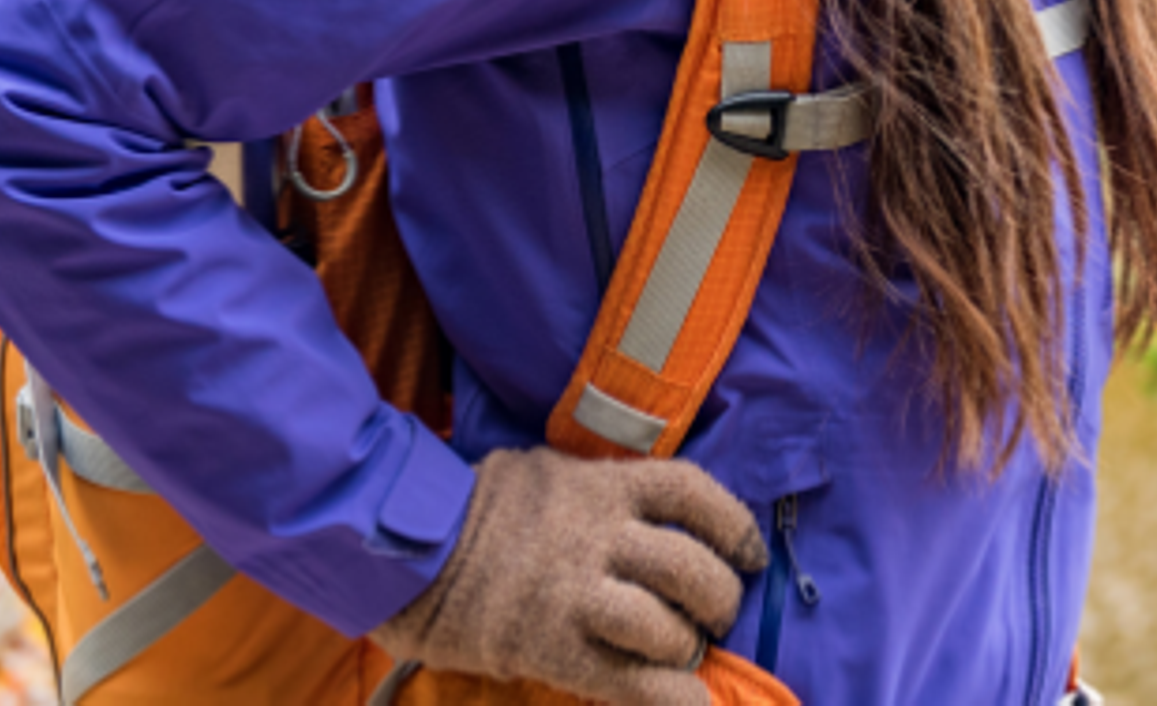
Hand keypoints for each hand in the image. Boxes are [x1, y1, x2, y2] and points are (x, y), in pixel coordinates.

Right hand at [372, 446, 766, 705]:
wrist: (407, 556)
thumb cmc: (478, 514)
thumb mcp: (548, 474)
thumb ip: (602, 491)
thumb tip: (653, 518)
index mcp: (603, 484)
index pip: (695, 494)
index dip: (734, 527)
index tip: (748, 553)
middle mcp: (599, 534)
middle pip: (691, 568)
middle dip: (718, 599)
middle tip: (712, 616)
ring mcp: (577, 593)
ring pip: (666, 627)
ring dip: (684, 648)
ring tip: (677, 654)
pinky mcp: (553, 647)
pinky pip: (630, 682)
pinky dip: (670, 701)